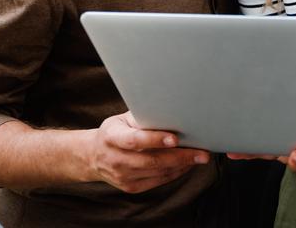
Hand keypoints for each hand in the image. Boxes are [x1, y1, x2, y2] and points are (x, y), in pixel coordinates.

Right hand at [85, 112, 209, 192]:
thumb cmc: (116, 131)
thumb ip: (143, 116)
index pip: (134, 140)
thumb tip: (173, 109)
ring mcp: (122, 176)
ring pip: (157, 172)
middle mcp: (115, 159)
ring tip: (200, 157)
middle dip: (179, 157)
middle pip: (151, 160)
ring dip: (182, 165)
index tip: (175, 138)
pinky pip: (158, 181)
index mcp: (111, 137)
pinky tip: (187, 165)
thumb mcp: (123, 119)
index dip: (155, 139)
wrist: (93, 156)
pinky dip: (175, 173)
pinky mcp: (131, 187)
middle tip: (202, 153)